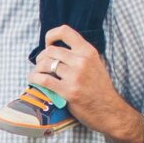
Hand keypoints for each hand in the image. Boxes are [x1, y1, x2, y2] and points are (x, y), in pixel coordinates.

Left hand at [33, 25, 143, 142]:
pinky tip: (34, 81)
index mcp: (88, 51)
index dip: (51, 35)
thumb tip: (57, 49)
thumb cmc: (99, 89)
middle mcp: (82, 61)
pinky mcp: (68, 91)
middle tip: (41, 66)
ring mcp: (76, 76)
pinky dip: (35, 78)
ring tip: (38, 74)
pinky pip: (44, 80)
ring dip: (37, 69)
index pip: (65, 31)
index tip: (48, 44)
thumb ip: (80, 55)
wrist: (109, 110)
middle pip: (50, 50)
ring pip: (45, 64)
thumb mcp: (95, 64)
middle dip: (41, 57)